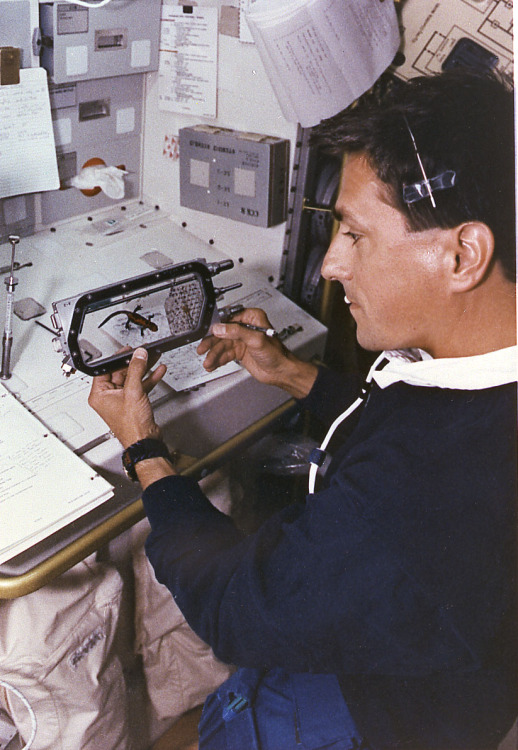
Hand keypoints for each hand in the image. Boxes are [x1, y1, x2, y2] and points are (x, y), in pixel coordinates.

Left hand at [88, 348, 166, 447]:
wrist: (145, 441)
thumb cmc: (132, 427)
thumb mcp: (133, 392)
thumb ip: (136, 370)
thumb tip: (138, 356)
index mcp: (99, 395)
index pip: (105, 370)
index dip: (117, 359)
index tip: (127, 351)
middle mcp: (108, 397)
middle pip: (120, 373)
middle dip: (134, 363)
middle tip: (143, 354)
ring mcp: (122, 400)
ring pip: (132, 379)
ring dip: (143, 370)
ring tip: (152, 358)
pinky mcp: (134, 403)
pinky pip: (140, 387)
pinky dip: (148, 379)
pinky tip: (157, 371)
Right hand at [197, 308, 318, 398]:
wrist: (281, 372)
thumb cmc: (277, 354)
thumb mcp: (256, 339)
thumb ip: (236, 332)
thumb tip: (220, 328)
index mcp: (252, 318)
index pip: (229, 318)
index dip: (217, 325)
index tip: (207, 331)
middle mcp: (245, 327)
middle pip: (222, 333)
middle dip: (212, 343)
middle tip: (202, 349)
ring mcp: (242, 340)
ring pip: (222, 345)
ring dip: (213, 354)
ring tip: (208, 362)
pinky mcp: (240, 352)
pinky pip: (225, 354)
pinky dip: (218, 360)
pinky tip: (212, 364)